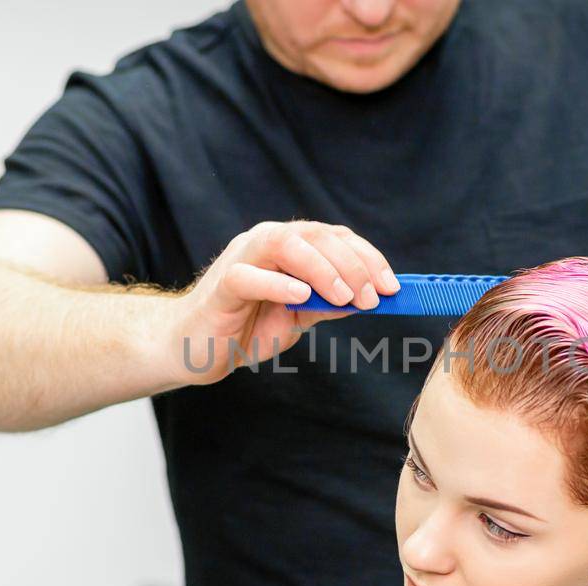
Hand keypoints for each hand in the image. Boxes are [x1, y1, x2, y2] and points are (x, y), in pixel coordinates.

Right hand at [167, 220, 399, 384]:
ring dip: (322, 268)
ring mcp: (242, 259)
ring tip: (345, 296)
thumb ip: (328, 303)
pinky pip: (249, 276)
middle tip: (372, 296)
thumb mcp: (299, 316)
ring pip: (284, 244)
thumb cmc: (246, 327)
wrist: (196, 348)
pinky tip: (301, 296)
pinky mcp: (222, 285)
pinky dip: (278, 283)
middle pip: (315, 236)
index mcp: (288, 247)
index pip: (334, 237)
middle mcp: (265, 243)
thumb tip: (369, 299)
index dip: (367, 257)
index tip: (392, 286)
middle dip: (352, 264)